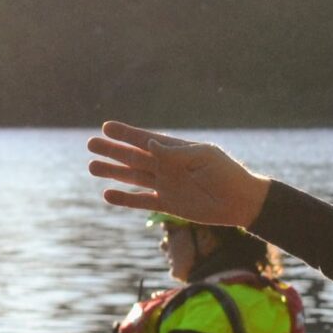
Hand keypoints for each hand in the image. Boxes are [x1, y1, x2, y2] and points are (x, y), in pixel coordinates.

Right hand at [88, 121, 271, 227]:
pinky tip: (107, 194)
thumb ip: (175, 152)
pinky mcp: (169, 205)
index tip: (106, 127)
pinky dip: (126, 199)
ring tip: (91, 167)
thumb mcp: (204, 156)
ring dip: (113, 172)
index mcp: (175, 150)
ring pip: (133, 177)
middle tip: (90, 144)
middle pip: (133, 157)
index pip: (145, 140)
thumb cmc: (227, 174)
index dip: (126, 134)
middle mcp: (167, 166)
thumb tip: (149, 144)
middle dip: (112, 151)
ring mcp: (166, 185)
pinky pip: (142, 201)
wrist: (242, 202)